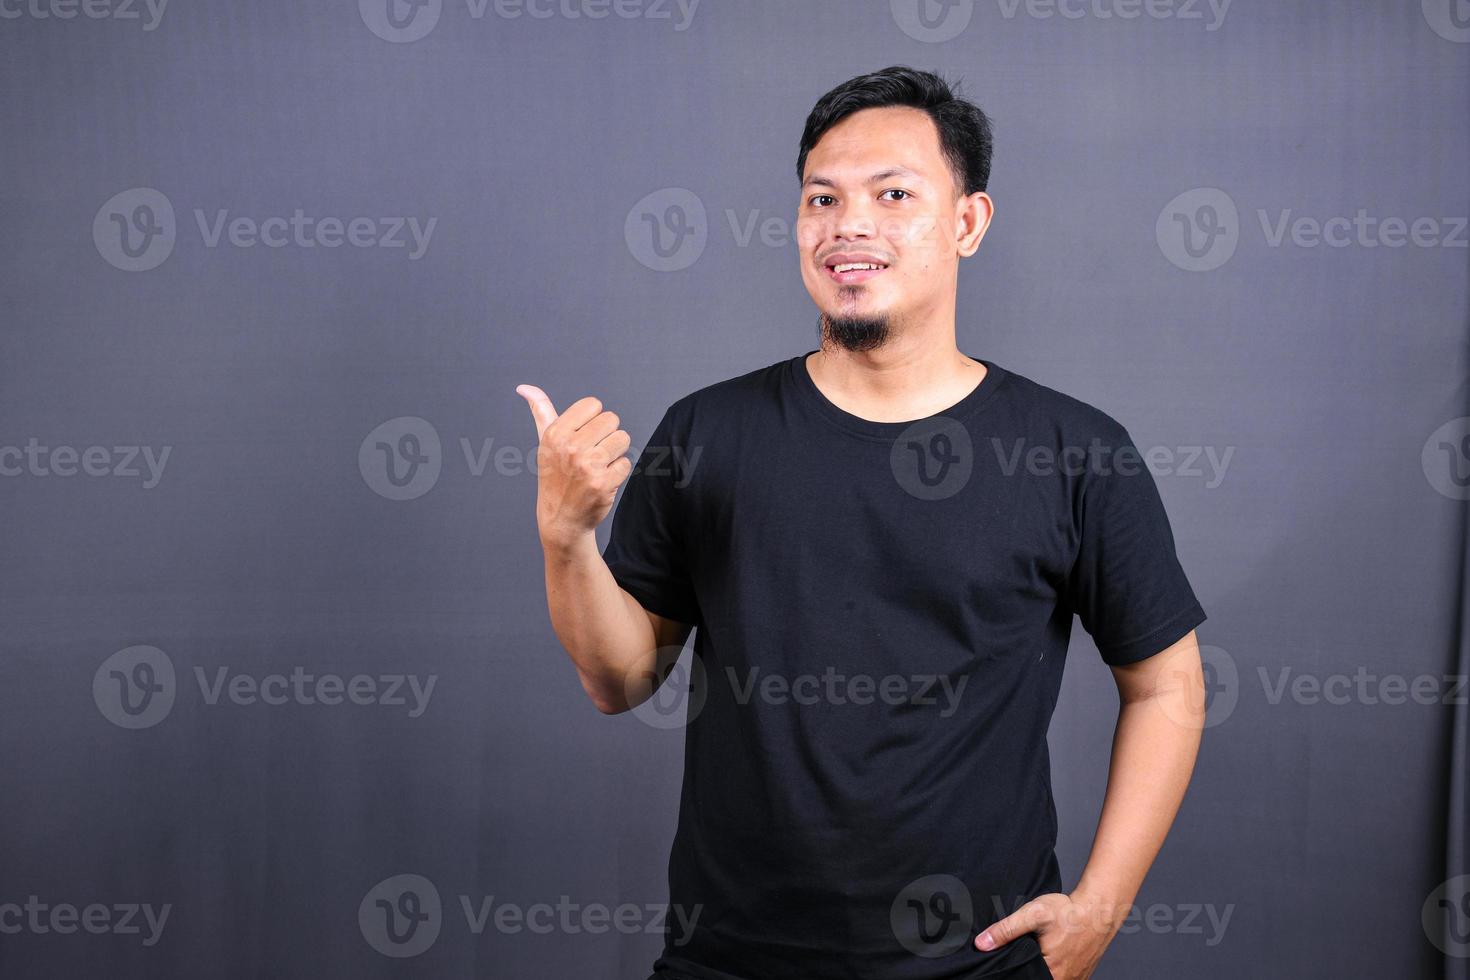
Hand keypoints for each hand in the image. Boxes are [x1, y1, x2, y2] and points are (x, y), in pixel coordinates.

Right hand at [515, 385, 632, 547]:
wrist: (561, 519)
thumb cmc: (555, 475)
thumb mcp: (545, 442)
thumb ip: (541, 411)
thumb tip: (525, 388)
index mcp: (556, 433)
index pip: (593, 404)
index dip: (593, 420)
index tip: (584, 436)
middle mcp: (570, 447)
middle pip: (611, 419)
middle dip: (606, 435)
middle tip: (592, 454)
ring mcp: (587, 466)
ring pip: (622, 439)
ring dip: (615, 453)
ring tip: (599, 466)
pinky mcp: (603, 483)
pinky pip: (626, 462)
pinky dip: (618, 472)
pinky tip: (603, 481)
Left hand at [974, 891, 1120, 979]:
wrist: (1099, 908)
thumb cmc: (1069, 912)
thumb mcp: (1032, 915)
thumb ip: (1006, 930)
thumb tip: (981, 944)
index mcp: (1051, 972)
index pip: (1024, 978)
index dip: (1015, 972)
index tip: (1010, 962)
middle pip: (1037, 979)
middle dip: (1027, 970)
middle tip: (1024, 953)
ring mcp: (1076, 979)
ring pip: (1050, 979)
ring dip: (1040, 970)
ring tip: (1036, 953)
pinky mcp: (1082, 974)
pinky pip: (1063, 978)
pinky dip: (1053, 970)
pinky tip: (1048, 956)